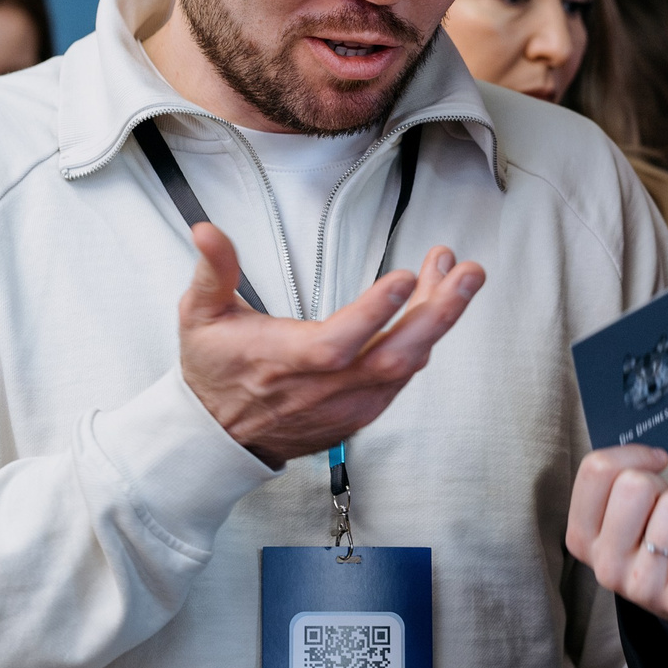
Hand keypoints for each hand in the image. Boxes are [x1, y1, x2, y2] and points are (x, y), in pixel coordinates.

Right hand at [178, 223, 483, 468]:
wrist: (220, 436)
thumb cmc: (215, 371)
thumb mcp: (200, 315)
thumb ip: (213, 270)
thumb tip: (207, 231)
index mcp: (286, 361)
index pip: (337, 343)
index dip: (374, 313)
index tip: (405, 277)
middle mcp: (324, 389)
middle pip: (392, 357)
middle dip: (438, 313)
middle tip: (467, 273)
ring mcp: (347, 405)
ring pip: (405, 365)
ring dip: (437, 319)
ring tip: (456, 275)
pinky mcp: (361, 413)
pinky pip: (402, 378)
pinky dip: (423, 342)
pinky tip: (435, 306)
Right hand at [566, 446, 667, 630]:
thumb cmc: (657, 543)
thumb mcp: (622, 515)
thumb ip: (618, 479)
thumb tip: (651, 451)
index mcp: (582, 537)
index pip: (595, 470)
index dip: (632, 454)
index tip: (654, 462)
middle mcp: (605, 566)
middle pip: (635, 485)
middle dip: (662, 487)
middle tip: (666, 510)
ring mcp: (642, 586)